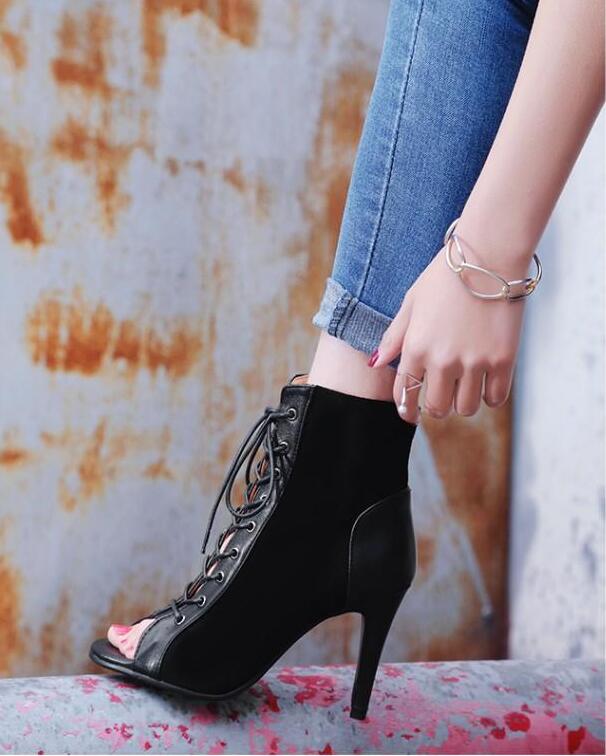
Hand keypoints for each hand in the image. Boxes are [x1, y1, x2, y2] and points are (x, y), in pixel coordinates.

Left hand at [370, 246, 525, 422]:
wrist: (488, 256)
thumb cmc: (445, 277)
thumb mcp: (411, 303)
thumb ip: (393, 337)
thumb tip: (373, 363)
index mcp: (416, 347)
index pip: (405, 393)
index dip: (407, 409)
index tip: (411, 414)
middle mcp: (442, 359)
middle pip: (438, 408)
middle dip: (437, 408)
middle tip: (441, 400)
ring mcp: (474, 362)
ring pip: (467, 408)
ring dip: (464, 403)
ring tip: (465, 388)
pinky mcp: (503, 360)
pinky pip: (496, 398)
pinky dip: (490, 397)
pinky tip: (487, 385)